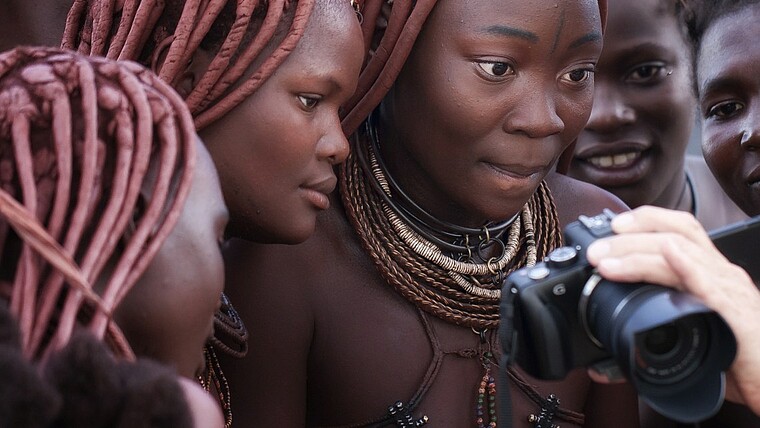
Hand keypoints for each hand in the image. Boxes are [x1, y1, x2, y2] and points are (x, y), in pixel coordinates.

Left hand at [585, 206, 759, 414]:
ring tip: (607, 262)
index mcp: (711, 271)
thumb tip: (612, 336)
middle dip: (629, 239)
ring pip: (683, 254)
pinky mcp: (736, 316)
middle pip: (674, 236)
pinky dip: (688, 267)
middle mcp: (721, 273)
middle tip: (597, 251)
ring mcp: (729, 291)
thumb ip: (661, 319)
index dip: (646, 220)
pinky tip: (669, 256)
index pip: (681, 228)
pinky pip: (713, 286)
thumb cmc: (738, 354)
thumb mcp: (695, 326)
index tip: (612, 226)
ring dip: (638, 255)